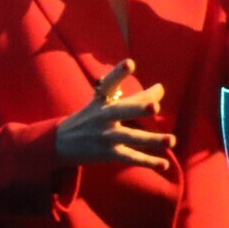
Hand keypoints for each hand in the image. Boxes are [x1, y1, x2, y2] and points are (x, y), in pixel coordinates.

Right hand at [52, 60, 172, 172]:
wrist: (56, 143)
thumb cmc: (86, 120)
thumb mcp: (98, 105)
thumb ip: (129, 98)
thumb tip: (158, 93)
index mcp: (100, 101)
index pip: (109, 84)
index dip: (118, 73)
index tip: (130, 63)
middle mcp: (102, 117)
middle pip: (122, 111)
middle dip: (138, 109)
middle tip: (155, 107)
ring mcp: (104, 136)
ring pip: (131, 137)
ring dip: (152, 139)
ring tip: (171, 140)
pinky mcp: (107, 154)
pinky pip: (130, 157)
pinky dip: (147, 162)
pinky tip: (164, 164)